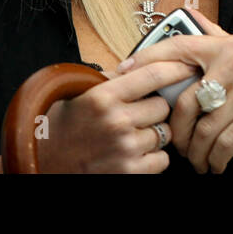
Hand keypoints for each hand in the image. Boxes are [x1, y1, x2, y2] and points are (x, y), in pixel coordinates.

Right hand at [36, 60, 198, 172]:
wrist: (43, 166)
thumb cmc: (62, 128)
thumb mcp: (81, 94)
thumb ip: (113, 78)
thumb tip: (145, 61)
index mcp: (104, 96)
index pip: (154, 74)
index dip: (177, 68)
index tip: (189, 65)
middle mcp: (116, 121)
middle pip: (163, 106)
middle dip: (155, 110)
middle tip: (138, 115)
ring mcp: (124, 148)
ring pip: (164, 133)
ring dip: (154, 134)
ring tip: (131, 136)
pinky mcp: (129, 172)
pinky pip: (162, 159)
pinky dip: (153, 158)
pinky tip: (134, 153)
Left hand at [117, 11, 232, 173]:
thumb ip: (218, 40)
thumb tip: (189, 15)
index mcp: (228, 45)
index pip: (177, 47)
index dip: (145, 60)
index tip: (121, 74)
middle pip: (187, 101)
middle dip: (177, 134)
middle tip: (178, 151)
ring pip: (206, 127)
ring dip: (198, 154)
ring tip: (200, 163)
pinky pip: (227, 141)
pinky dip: (218, 160)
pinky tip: (218, 165)